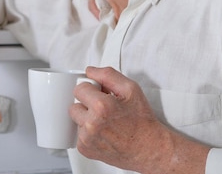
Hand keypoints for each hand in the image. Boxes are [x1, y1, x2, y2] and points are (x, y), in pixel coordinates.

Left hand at [70, 67, 207, 173]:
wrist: (148, 148)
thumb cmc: (142, 120)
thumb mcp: (131, 89)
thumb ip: (107, 75)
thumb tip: (90, 71)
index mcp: (101, 106)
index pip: (79, 88)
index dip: (91, 89)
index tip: (100, 94)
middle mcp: (91, 124)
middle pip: (74, 104)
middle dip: (87, 104)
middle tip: (104, 108)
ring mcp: (86, 139)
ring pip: (76, 119)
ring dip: (86, 118)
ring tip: (105, 121)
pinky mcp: (85, 150)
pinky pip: (78, 134)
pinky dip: (88, 132)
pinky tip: (103, 132)